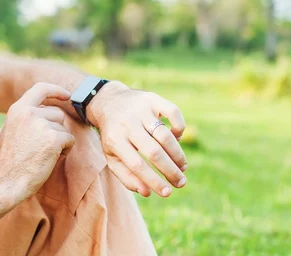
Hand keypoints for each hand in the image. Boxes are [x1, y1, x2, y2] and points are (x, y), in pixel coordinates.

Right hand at [0, 82, 74, 203]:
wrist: (4, 182)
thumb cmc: (9, 161)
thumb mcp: (12, 130)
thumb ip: (27, 118)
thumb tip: (48, 112)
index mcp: (18, 109)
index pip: (40, 88)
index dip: (56, 90)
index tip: (67, 95)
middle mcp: (29, 113)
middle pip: (57, 113)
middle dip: (56, 129)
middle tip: (41, 147)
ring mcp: (42, 124)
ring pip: (63, 128)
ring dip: (59, 141)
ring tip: (42, 155)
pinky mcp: (53, 139)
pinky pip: (69, 140)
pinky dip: (64, 151)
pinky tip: (49, 160)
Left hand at [87, 82, 187, 197]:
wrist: (108, 102)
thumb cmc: (113, 135)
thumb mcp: (111, 155)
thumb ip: (126, 176)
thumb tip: (147, 192)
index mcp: (114, 140)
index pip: (137, 165)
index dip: (154, 181)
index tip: (167, 193)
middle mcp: (127, 123)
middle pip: (153, 151)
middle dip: (170, 171)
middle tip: (181, 183)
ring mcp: (140, 109)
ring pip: (165, 135)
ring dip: (177, 154)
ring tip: (182, 167)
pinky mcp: (152, 98)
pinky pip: (173, 112)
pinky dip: (179, 127)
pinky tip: (177, 138)